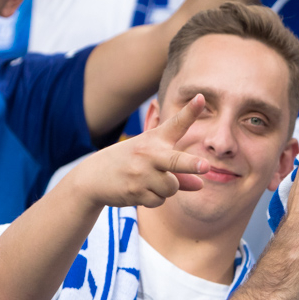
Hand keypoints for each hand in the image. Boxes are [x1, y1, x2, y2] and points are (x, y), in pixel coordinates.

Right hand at [70, 94, 209, 208]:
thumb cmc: (129, 164)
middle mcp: (149, 153)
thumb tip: (201, 185)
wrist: (92, 177)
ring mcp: (141, 173)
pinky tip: (138, 190)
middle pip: (175, 161)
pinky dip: (153, 199)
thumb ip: (179, 173)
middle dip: (191, 165)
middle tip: (206, 166)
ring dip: (165, 190)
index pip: (175, 124)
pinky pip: (159, 201)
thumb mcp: (152, 161)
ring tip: (147, 181)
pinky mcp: (135, 191)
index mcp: (154, 139)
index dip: (190, 112)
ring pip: (172, 188)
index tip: (201, 98)